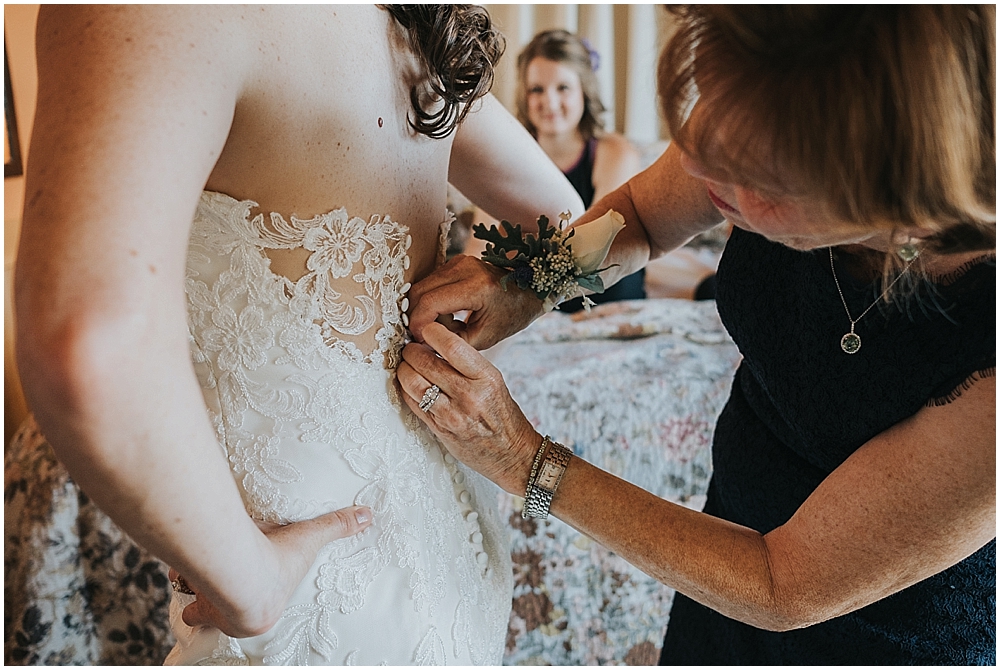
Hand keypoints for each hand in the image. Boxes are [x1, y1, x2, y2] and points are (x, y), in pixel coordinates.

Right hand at [172, 506, 371, 636]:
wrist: (243, 576)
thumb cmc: (278, 561)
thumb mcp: (311, 538)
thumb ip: (338, 525)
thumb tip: (368, 515)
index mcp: (263, 606)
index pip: (254, 610)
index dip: (251, 600)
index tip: (252, 587)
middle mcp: (234, 612)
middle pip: (221, 611)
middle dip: (218, 599)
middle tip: (223, 582)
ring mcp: (211, 604)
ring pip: (196, 605)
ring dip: (197, 589)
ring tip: (196, 573)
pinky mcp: (193, 594)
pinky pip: (180, 589)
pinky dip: (179, 577)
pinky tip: (178, 563)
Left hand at [397, 322, 539, 494]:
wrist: (511, 454)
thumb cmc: (503, 416)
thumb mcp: (494, 382)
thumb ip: (467, 364)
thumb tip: (435, 343)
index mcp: (486, 378)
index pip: (452, 346)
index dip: (432, 333)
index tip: (427, 330)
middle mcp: (468, 395)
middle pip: (425, 362)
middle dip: (412, 350)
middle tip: (412, 348)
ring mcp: (451, 414)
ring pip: (412, 382)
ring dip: (404, 369)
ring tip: (408, 365)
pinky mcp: (439, 429)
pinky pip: (412, 403)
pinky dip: (406, 389)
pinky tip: (411, 385)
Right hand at [406, 255, 544, 349]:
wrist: (529, 290)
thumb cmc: (511, 315)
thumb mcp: (485, 337)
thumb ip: (453, 342)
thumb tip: (423, 343)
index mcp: (476, 287)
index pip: (430, 302)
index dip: (418, 324)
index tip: (420, 340)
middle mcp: (465, 268)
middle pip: (419, 291)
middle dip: (416, 317)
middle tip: (424, 337)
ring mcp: (459, 261)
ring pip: (421, 286)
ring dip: (423, 309)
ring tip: (440, 327)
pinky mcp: (455, 262)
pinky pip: (430, 282)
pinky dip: (429, 301)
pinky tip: (445, 315)